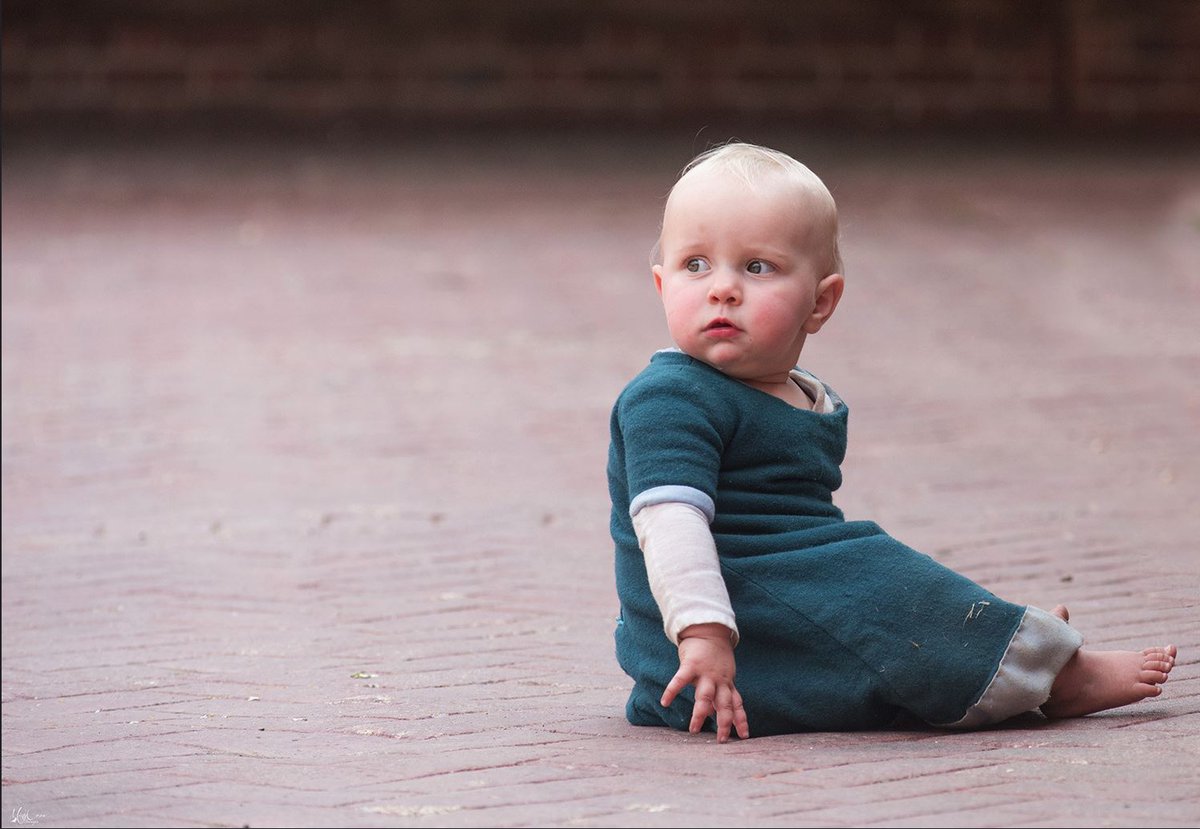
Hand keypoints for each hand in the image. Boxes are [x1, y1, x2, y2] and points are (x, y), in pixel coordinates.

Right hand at [661, 623, 749, 741]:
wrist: (709, 630)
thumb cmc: (715, 656)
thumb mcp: (722, 675)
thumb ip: (719, 694)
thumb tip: (712, 714)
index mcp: (727, 684)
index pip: (737, 705)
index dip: (741, 720)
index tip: (744, 736)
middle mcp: (719, 681)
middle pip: (724, 704)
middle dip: (724, 722)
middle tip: (722, 739)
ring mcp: (706, 673)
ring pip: (705, 696)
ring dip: (701, 713)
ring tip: (694, 729)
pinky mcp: (691, 665)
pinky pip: (680, 680)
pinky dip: (672, 691)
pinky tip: (665, 702)